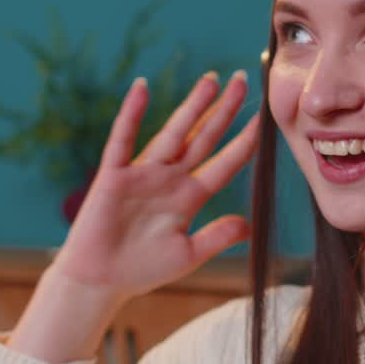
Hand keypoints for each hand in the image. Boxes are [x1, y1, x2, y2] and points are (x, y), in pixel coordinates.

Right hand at [49, 70, 259, 304]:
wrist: (99, 283)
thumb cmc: (142, 270)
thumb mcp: (188, 255)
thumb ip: (217, 237)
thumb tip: (249, 225)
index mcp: (190, 197)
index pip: (225, 163)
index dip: (245, 141)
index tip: (265, 117)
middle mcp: (170, 179)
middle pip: (204, 138)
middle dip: (223, 110)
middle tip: (244, 80)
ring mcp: (143, 174)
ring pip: (173, 133)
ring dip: (191, 106)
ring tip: (211, 80)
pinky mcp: (113, 176)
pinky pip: (123, 140)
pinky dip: (131, 114)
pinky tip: (141, 89)